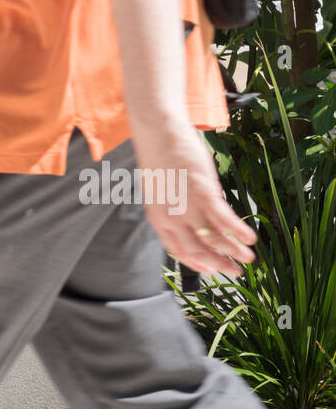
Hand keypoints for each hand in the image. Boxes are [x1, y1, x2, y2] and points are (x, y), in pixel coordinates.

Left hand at [134, 121, 256, 278]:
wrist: (158, 135)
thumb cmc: (160, 160)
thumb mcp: (160, 192)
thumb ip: (172, 209)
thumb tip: (188, 220)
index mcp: (158, 219)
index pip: (178, 251)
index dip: (196, 263)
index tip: (210, 271)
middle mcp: (170, 218)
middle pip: (196, 250)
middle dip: (218, 264)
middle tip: (235, 273)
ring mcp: (186, 206)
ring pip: (212, 238)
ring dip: (233, 251)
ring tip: (249, 259)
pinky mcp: (202, 192)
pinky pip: (222, 219)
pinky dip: (237, 231)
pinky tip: (250, 238)